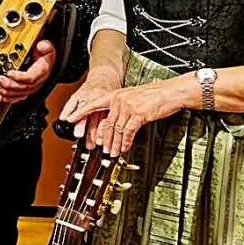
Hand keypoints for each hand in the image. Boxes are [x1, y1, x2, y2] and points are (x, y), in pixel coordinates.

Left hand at [0, 40, 56, 103]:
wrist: (47, 62)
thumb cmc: (46, 55)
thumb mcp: (47, 47)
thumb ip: (45, 46)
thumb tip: (41, 46)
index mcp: (41, 71)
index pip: (31, 78)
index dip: (19, 77)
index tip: (9, 73)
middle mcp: (38, 82)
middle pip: (23, 87)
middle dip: (9, 85)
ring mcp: (32, 87)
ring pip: (20, 94)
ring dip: (7, 92)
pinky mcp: (27, 90)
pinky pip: (19, 97)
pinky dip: (10, 99)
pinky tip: (2, 96)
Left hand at [62, 74, 195, 156]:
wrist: (173, 91)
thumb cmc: (157, 95)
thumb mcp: (135, 97)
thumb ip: (123, 107)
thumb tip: (117, 120)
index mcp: (116, 95)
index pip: (93, 104)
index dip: (80, 112)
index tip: (70, 119)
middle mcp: (119, 99)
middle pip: (105, 123)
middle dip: (102, 138)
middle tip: (99, 148)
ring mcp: (127, 106)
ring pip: (115, 130)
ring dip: (114, 144)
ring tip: (112, 153)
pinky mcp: (137, 114)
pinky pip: (127, 132)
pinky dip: (124, 142)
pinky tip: (123, 148)